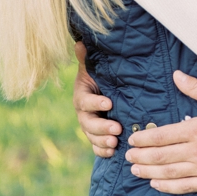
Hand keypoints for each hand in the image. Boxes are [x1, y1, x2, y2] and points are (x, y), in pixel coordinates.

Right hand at [74, 42, 120, 157]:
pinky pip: (96, 146)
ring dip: (102, 141)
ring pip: (92, 136)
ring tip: (115, 143)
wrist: (103, 90)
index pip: (85, 101)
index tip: (109, 102)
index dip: (95, 102)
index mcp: (82, 95)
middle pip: (88, 122)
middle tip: (116, 128)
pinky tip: (112, 153)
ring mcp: (89, 126)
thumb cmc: (100, 77)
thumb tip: (80, 42)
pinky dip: (102, 150)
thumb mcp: (94, 67)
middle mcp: (83, 113)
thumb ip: (88, 58)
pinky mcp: (96, 135)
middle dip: (101, 127)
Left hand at [124, 71, 196, 193]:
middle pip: (161, 156)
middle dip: (141, 156)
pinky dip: (168, 186)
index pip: (162, 136)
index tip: (133, 139)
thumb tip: (176, 76)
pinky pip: (186, 187)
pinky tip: (156, 184)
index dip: (144, 138)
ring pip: (169, 173)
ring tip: (135, 170)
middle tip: (127, 156)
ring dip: (149, 172)